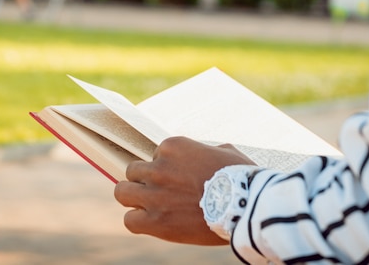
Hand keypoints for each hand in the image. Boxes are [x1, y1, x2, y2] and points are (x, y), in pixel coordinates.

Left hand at [114, 136, 254, 244]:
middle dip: (145, 181)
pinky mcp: (155, 220)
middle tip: (161, 192)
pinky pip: (129, 220)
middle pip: (134, 171)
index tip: (178, 178)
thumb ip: (208, 150)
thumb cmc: (241, 178)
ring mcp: (154, 193)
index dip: (166, 167)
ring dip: (133, 198)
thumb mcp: (225, 152)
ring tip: (146, 206)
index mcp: (173, 146)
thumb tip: (208, 153)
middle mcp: (159, 167)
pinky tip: (149, 222)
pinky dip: (137, 221)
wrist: (245, 205)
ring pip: (122, 192)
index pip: (155, 154)